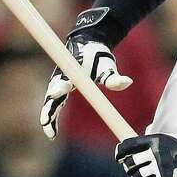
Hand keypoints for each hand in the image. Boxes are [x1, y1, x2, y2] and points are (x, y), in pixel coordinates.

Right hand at [40, 7, 132, 139]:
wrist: (87, 43)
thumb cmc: (97, 55)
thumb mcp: (107, 65)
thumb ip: (114, 77)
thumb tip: (127, 82)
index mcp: (70, 72)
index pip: (62, 82)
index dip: (60, 88)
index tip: (60, 93)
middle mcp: (60, 78)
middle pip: (51, 97)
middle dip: (49, 112)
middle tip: (50, 128)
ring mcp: (59, 82)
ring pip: (50, 102)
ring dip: (48, 116)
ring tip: (50, 133)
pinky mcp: (61, 86)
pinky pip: (54, 103)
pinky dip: (52, 116)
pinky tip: (52, 130)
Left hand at [116, 133, 176, 176]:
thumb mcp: (172, 142)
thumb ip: (155, 143)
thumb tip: (135, 147)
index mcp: (156, 140)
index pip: (129, 145)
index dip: (120, 152)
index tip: (119, 158)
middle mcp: (156, 152)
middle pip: (130, 162)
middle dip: (130, 169)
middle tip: (135, 172)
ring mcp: (160, 166)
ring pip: (136, 176)